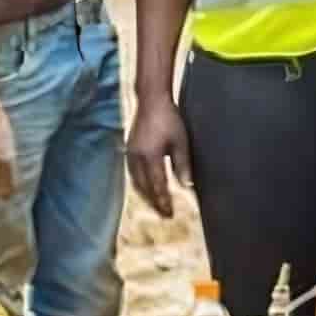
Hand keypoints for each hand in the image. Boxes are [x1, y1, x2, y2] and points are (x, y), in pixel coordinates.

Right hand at [126, 91, 190, 216]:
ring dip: (146, 196)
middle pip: (145, 188)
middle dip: (155, 203)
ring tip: (156, 205)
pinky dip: (140, 185)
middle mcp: (137, 158)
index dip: (164, 201)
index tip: (170, 213)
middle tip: (165, 215)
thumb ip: (183, 165)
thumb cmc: (169, 119)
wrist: (151, 101)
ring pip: (136, 182)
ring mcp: (130, 154)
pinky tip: (146, 188)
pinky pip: (133, 174)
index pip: (157, 186)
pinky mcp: (129, 150)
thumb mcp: (181, 141)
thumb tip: (187, 186)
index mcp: (150, 157)